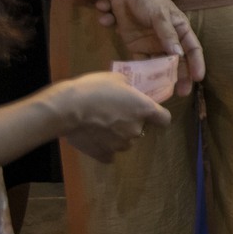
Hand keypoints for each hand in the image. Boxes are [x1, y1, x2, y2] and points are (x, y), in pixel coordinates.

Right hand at [52, 71, 171, 162]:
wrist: (68, 108)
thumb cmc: (95, 88)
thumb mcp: (116, 78)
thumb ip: (128, 87)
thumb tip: (129, 90)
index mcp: (144, 110)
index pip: (164, 119)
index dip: (158, 116)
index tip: (149, 113)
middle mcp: (136, 130)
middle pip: (140, 129)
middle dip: (130, 123)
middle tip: (113, 114)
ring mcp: (120, 145)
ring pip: (124, 142)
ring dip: (117, 136)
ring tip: (99, 126)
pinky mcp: (103, 155)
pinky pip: (108, 154)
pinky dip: (103, 149)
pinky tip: (94, 139)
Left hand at [98, 0, 205, 89]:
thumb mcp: (160, 14)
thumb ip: (167, 34)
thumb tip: (178, 55)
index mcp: (180, 28)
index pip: (193, 48)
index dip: (197, 63)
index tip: (198, 78)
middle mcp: (168, 38)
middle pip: (178, 61)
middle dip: (181, 77)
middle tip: (182, 93)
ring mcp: (152, 43)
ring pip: (160, 65)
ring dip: (162, 78)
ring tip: (163, 93)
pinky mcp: (136, 46)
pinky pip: (141, 63)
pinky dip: (142, 74)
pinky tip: (144, 84)